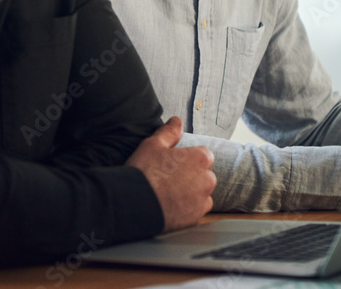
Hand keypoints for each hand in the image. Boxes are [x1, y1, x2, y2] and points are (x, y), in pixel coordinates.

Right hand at [126, 117, 215, 231]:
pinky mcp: (195, 220)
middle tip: (167, 180)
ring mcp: (202, 202)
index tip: (172, 165)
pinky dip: (185, 211)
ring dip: (190, 195)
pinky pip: (193, 213)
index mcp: (201, 158)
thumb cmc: (144, 170)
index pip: (202, 155)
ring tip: (167, 195)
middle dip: (191, 177)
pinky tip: (168, 208)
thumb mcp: (153, 144)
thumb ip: (169, 132)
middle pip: (203, 176)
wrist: (133, 203)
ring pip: (200, 196)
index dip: (187, 159)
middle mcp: (207, 180)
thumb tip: (177, 120)